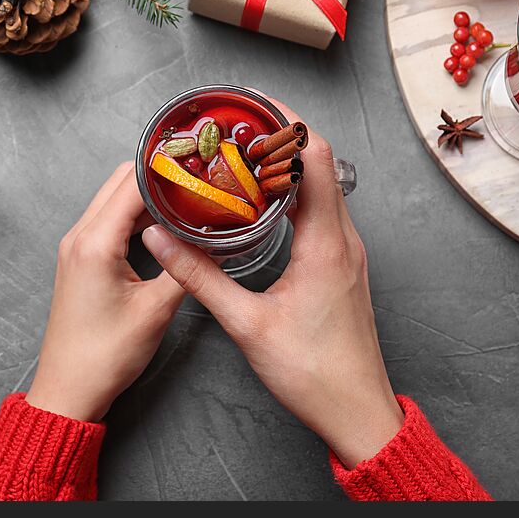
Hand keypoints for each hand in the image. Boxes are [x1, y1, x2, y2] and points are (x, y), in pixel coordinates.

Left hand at [26, 163, 184, 421]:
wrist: (70, 389)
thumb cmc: (106, 355)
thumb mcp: (157, 310)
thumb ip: (186, 268)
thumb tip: (213, 240)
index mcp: (95, 243)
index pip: (133, 183)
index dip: (167, 168)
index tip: (199, 163)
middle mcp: (79, 236)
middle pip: (119, 181)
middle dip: (158, 173)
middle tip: (197, 176)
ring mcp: (76, 246)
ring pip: (113, 198)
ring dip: (146, 193)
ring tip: (186, 195)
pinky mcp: (80, 259)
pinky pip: (108, 220)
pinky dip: (134, 213)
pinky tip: (163, 222)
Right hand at [142, 100, 403, 467]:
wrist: (356, 412)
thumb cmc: (312, 373)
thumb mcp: (247, 324)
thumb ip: (200, 277)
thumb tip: (162, 240)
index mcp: (326, 244)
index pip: (316, 158)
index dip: (287, 123)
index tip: (253, 105)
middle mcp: (344, 240)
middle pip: (321, 164)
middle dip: (281, 137)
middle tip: (238, 125)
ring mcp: (347, 253)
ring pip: (324, 189)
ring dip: (289, 166)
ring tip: (245, 156)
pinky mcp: (343, 268)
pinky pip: (324, 213)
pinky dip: (296, 195)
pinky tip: (266, 204)